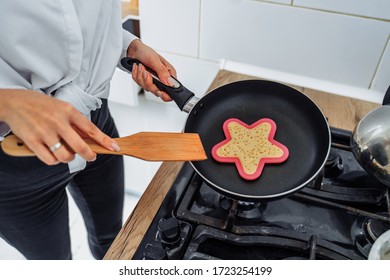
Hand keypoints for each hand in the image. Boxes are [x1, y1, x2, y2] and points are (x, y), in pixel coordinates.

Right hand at [0, 89, 119, 164]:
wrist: (14, 102)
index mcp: (68, 111)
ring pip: (65, 156)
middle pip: (80, 146)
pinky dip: (54, 161)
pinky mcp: (33, 141)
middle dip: (89, 155)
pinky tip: (53, 154)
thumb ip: (75, 122)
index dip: (105, 140)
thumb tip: (90, 138)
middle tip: (91, 156)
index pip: (91, 129)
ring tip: (67, 153)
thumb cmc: (40, 105)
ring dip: (69, 158)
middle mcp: (58, 122)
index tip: (114, 147)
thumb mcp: (62, 107)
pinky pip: (49, 160)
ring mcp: (45, 132)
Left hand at [127, 39, 175, 101]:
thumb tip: (169, 82)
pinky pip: (139, 84)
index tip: (159, 91)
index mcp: (169, 74)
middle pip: (157, 91)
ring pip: (147, 88)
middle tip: (146, 72)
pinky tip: (138, 68)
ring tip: (141, 67)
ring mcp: (153, 81)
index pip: (172, 90)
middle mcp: (162, 79)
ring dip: (141, 76)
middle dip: (148, 82)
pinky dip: (136, 75)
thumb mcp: (155, 60)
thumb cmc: (146, 52)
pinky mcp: (145, 81)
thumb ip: (162, 72)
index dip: (166, 94)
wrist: (134, 50)